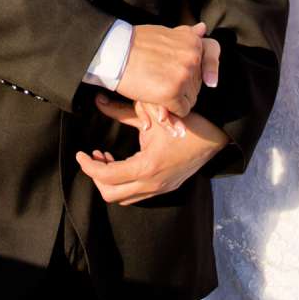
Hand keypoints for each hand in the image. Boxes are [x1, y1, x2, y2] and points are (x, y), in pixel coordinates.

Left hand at [76, 102, 228, 204]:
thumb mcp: (153, 114)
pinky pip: (138, 194)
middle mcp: (153, 184)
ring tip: (106, 158)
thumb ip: (122, 110)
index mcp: (147, 167)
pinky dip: (125, 183)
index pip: (106, 176)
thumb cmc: (187, 121)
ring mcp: (161, 189)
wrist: (218, 134)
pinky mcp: (167, 188)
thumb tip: (98, 101)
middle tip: (93, 156)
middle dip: (97, 177)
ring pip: (124, 198)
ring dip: (111, 181)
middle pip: (111, 195)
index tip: (80, 153)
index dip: (88, 166)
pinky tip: (124, 163)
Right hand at [116, 23, 217, 120]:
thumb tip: (203, 28)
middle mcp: (193, 57)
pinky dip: (172, 111)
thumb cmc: (136, 43)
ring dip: (177, 99)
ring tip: (158, 89)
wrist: (114, 52)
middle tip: (162, 81)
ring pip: (191, 99)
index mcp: (193, 41)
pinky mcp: (173, 92)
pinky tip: (158, 101)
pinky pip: (182, 110)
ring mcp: (184, 75)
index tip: (210, 80)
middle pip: (198, 83)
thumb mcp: (166, 33)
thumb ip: (186, 34)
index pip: (212, 56)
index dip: (210, 69)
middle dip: (184, 86)